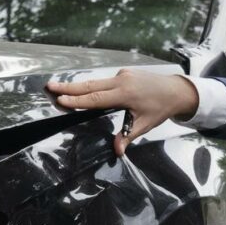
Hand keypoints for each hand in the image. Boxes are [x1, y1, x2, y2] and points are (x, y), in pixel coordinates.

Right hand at [46, 69, 198, 155]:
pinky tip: (81, 89)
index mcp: (126, 94)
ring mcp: (123, 75)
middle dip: (68, 87)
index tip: (60, 100)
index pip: (95, 98)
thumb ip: (128, 136)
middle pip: (90, 85)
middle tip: (49, 87)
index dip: (77, 100)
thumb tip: (117, 150)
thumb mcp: (145, 124)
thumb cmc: (161, 108)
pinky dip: (91, 85)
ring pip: (95, 82)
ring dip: (77, 85)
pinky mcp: (124, 74)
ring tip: (58, 87)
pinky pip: (104, 80)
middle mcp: (122, 81)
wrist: (176, 90)